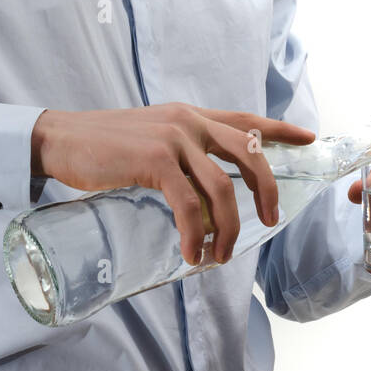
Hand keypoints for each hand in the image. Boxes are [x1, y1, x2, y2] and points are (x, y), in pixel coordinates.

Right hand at [31, 103, 315, 267]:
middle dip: (267, 191)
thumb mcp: (152, 138)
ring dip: (228, 229)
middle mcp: (189, 121)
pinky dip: (195, 235)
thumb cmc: (104, 145)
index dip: (280, 129)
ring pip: (223, 189)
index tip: (309, 138)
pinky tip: (191, 253)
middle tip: (269, 220)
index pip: (246, 119)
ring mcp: (174, 140)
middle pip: (249, 154)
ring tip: (218, 255)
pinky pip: (189, 206)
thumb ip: (180, 153)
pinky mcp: (155, 161)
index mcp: (191, 115)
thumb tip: (203, 194)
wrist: (62, 138)